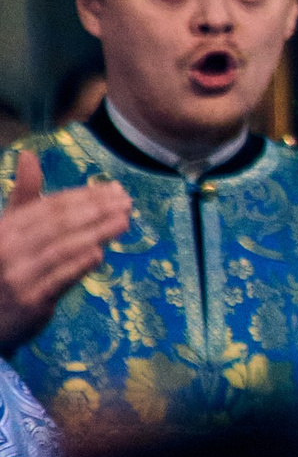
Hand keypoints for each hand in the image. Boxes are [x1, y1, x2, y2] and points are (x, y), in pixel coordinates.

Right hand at [0, 152, 129, 353]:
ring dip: (96, 233)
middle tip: (126, 201)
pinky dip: (79, 265)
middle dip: (96, 210)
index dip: (83, 196)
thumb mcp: (6, 230)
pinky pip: (59, 280)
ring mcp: (18, 277)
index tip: (113, 188)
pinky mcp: (30, 302)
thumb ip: (23, 196)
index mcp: (3, 229)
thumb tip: (28, 154)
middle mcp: (6, 250)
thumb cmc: (2, 265)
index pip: (48, 207)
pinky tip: (100, 253)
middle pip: (58, 225)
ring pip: (62, 249)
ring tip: (124, 221)